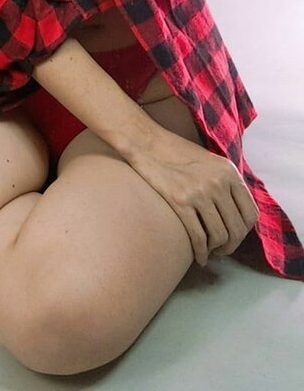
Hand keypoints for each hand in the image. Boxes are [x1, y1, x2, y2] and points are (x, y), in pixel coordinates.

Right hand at [128, 125, 259, 266]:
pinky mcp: (181, 201)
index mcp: (229, 172)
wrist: (148, 144)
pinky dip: (201, 252)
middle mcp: (218, 182)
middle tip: (221, 250)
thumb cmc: (178, 155)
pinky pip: (199, 237)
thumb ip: (227, 183)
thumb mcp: (211, 163)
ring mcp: (200, 192)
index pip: (250, 213)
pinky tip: (198, 256)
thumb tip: (239, 212)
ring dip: (216, 250)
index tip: (234, 236)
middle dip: (230, 245)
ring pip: (220, 236)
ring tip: (209, 251)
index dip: (244, 231)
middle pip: (237, 228)